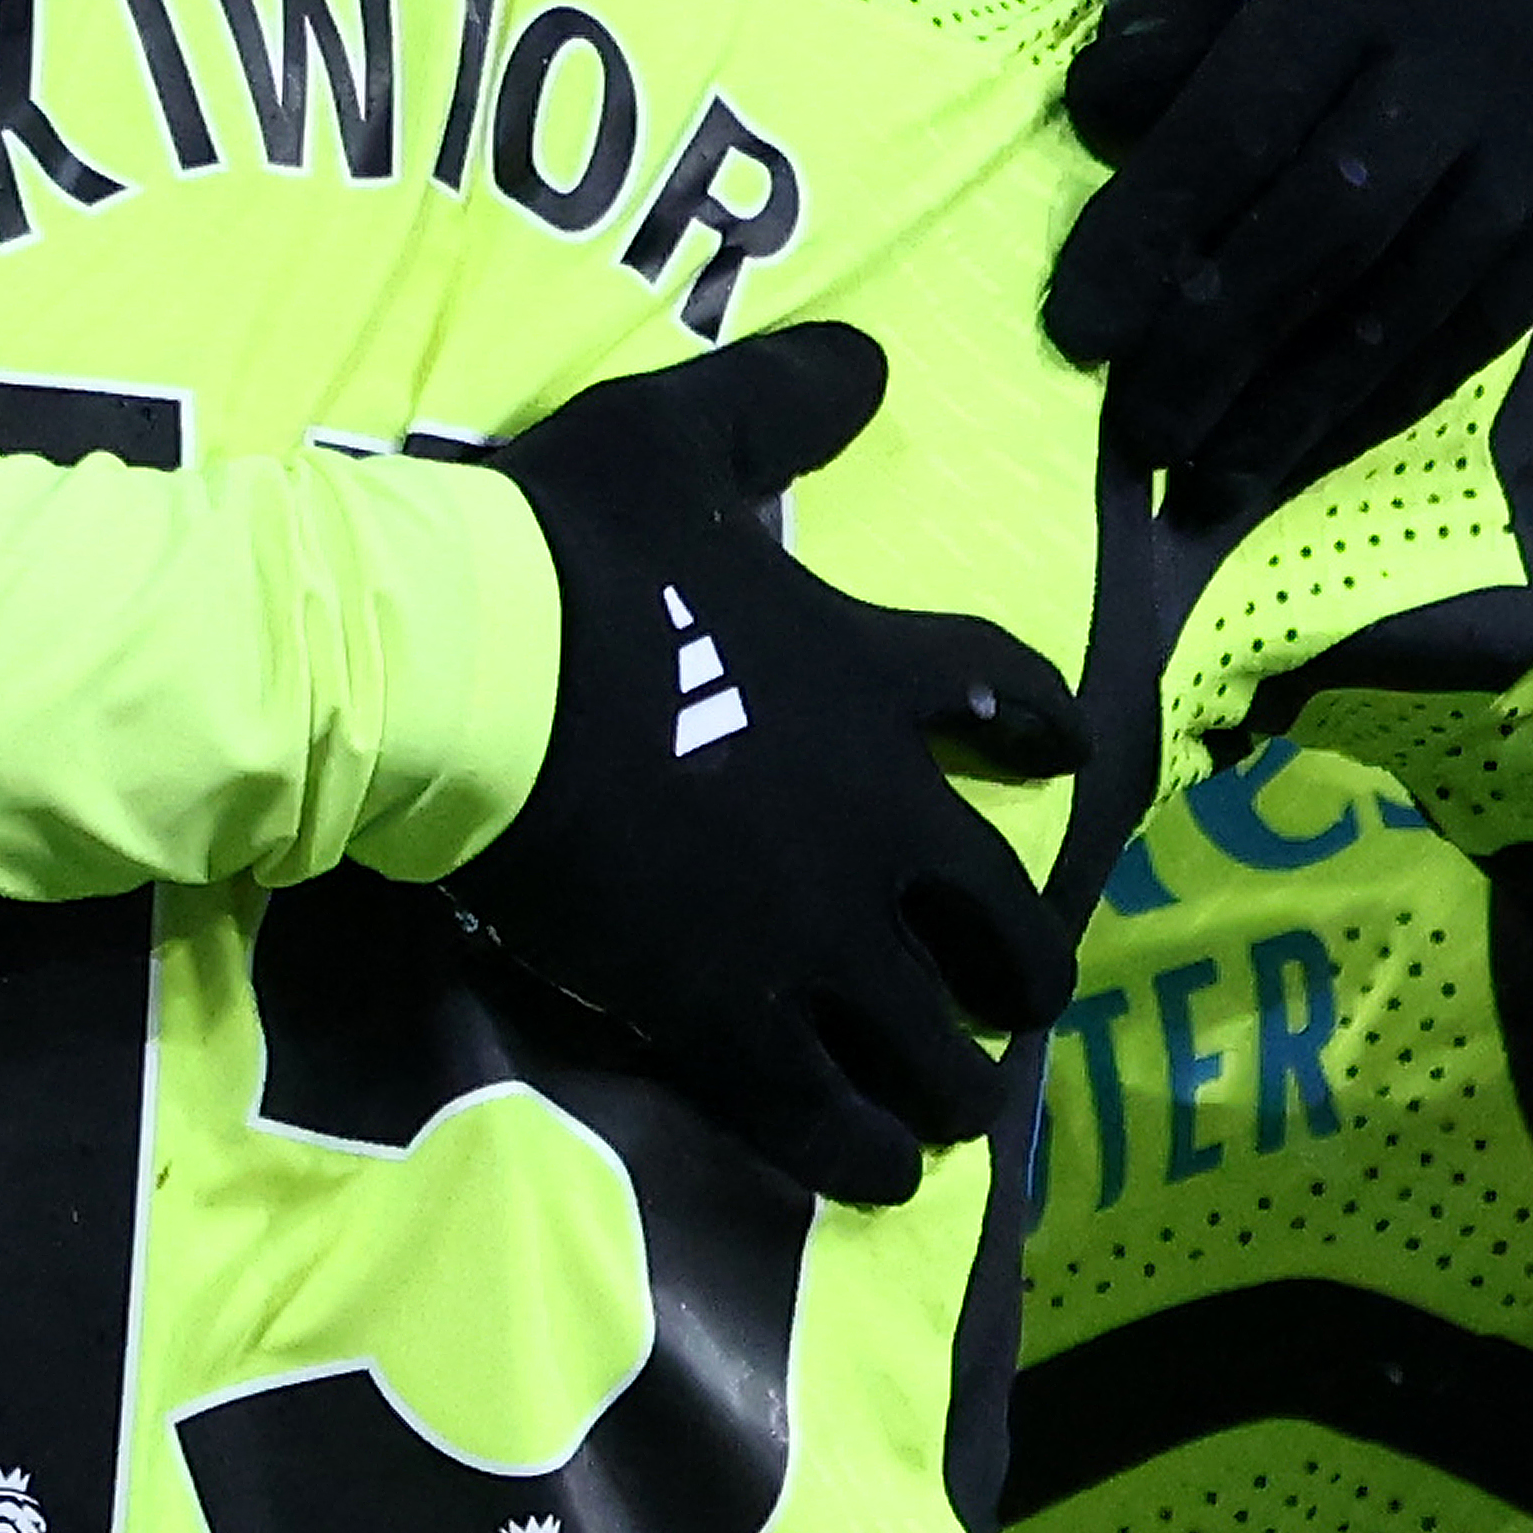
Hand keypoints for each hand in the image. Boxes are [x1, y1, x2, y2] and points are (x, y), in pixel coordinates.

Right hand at [442, 322, 1087, 1207]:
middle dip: (1017, 967)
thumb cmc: (565, 550)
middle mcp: (878, 818)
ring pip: (935, 1043)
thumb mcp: (678, 435)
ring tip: (952, 1107)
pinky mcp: (727, 1013)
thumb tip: (873, 352)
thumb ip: (780, 402)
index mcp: (869, 676)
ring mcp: (813, 930)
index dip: (1044, 727)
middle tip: (1009, 991)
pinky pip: (826, 1115)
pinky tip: (882, 1180)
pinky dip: (866, 1157)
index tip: (1067, 754)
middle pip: (1003, 918)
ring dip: (955, 1080)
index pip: (1002, 698)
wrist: (465, 670)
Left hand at [1052, 0, 1532, 519]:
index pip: (1242, 123)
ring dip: (1296, 410)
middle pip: (1328, 229)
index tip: (1076, 332)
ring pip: (1408, 302)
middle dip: (1217, 346)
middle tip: (1132, 434)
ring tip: (1200, 484)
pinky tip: (1296, 457)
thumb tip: (1110, 122)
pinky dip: (1378, 406)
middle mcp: (1471, 57)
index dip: (1152, 237)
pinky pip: (1474, 332)